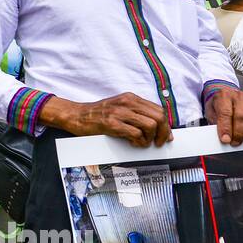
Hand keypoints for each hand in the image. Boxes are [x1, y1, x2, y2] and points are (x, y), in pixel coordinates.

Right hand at [40, 93, 171, 146]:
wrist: (76, 116)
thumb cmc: (97, 115)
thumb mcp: (119, 108)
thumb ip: (136, 114)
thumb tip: (157, 127)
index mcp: (131, 98)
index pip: (159, 109)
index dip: (166, 125)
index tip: (166, 135)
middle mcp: (127, 102)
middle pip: (159, 117)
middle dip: (163, 133)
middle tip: (158, 143)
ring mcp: (119, 112)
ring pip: (150, 125)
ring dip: (149, 139)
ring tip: (141, 143)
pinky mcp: (112, 123)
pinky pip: (136, 134)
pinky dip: (139, 142)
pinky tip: (133, 144)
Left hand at [204, 87, 242, 145]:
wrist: (227, 96)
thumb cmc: (218, 107)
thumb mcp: (211, 113)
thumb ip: (216, 124)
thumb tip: (224, 138)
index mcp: (224, 96)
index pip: (226, 113)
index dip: (226, 128)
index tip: (226, 140)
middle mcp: (239, 97)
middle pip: (242, 116)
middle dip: (239, 133)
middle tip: (235, 142)